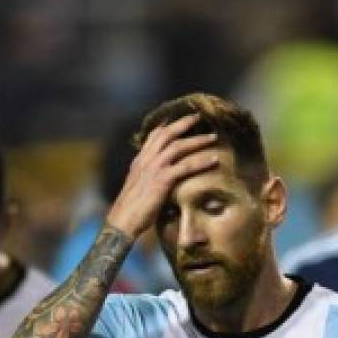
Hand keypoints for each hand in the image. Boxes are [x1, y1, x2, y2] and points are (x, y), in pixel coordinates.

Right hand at [105, 113, 219, 238]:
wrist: (123, 220)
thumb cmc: (132, 209)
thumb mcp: (138, 187)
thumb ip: (148, 177)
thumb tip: (157, 178)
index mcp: (140, 161)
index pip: (154, 136)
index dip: (167, 126)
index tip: (179, 119)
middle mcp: (146, 160)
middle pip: (167, 134)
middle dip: (184, 123)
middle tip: (198, 117)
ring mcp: (154, 168)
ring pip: (179, 146)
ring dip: (197, 140)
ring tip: (213, 136)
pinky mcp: (162, 179)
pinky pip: (186, 166)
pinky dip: (201, 161)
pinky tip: (214, 160)